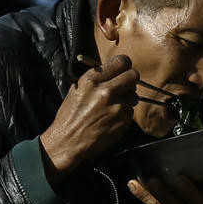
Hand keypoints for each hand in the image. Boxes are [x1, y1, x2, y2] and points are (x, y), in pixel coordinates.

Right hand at [39, 54, 138, 179]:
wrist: (69, 141)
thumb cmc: (70, 115)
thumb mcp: (77, 89)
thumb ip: (96, 77)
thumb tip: (113, 68)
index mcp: (92, 80)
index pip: (121, 61)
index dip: (123, 64)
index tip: (122, 69)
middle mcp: (106, 92)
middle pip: (133, 76)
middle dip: (129, 79)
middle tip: (123, 84)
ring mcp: (117, 108)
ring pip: (134, 95)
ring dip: (127, 98)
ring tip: (113, 104)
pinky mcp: (123, 122)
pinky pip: (130, 112)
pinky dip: (124, 113)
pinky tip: (111, 117)